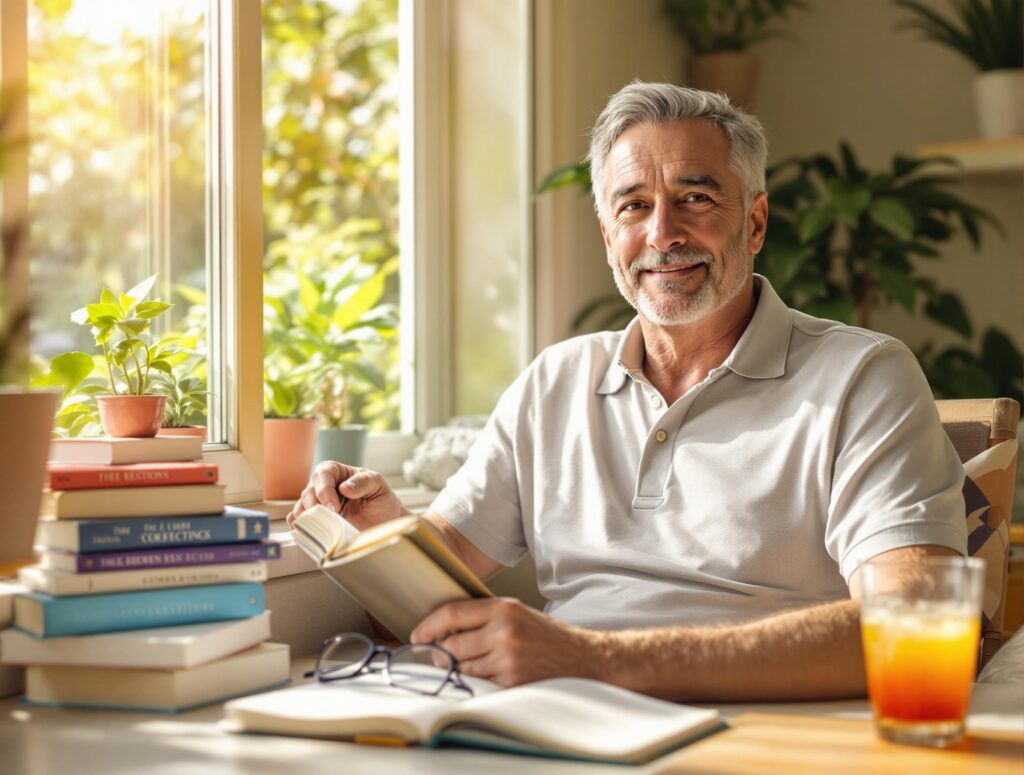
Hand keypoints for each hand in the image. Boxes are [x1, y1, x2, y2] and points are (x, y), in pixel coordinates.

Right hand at [286, 461, 409, 528]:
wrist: (383, 522)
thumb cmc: (380, 499)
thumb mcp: (378, 484)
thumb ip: (363, 482)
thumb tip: (344, 488)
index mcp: (336, 472)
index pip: (323, 474)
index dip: (324, 490)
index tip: (335, 508)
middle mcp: (323, 487)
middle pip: (308, 492)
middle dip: (316, 507)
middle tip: (331, 519)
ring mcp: (318, 505)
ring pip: (301, 509)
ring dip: (310, 519)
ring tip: (326, 528)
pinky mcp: (316, 521)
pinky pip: (300, 523)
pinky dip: (303, 528)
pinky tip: (316, 532)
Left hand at [410, 597, 607, 687]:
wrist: (582, 658)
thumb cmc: (546, 635)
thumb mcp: (517, 612)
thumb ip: (483, 616)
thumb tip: (442, 630)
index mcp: (504, 608)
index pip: (452, 613)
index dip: (428, 625)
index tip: (417, 634)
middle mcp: (504, 632)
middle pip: (452, 645)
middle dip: (441, 651)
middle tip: (439, 653)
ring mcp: (507, 660)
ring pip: (462, 667)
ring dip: (458, 668)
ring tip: (470, 663)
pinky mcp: (511, 683)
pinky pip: (478, 683)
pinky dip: (476, 681)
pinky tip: (486, 674)